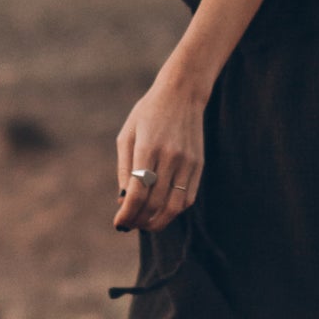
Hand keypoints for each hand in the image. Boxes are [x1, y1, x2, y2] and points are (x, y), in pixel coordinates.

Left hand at [114, 64, 208, 229]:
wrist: (182, 93)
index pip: (138, 192)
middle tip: (129, 224)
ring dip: (158, 222)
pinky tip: (162, 211)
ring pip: (174, 207)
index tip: (119, 223)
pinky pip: (188, 198)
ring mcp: (187, 162)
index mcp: (147, 147)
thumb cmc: (148, 114)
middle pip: (154, 203)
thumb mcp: (128, 136)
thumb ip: (125, 169)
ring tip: (144, 223)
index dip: (127, 214)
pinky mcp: (199, 165)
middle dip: (139, 220)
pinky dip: (174, 211)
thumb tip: (123, 201)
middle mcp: (170, 156)